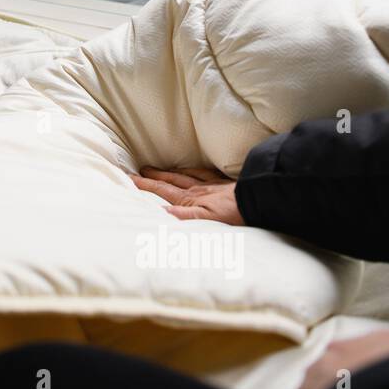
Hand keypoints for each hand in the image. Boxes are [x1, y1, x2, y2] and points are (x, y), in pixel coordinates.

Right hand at [129, 167, 243, 225]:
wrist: (258, 200)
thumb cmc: (232, 214)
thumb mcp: (204, 220)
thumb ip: (181, 216)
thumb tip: (158, 211)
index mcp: (190, 200)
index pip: (163, 190)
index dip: (145, 184)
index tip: (130, 178)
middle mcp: (198, 189)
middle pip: (172, 179)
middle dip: (155, 175)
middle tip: (141, 169)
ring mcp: (211, 184)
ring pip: (186, 174)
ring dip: (171, 171)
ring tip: (161, 168)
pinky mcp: (225, 182)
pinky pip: (205, 173)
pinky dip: (195, 170)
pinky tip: (194, 170)